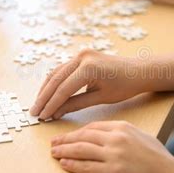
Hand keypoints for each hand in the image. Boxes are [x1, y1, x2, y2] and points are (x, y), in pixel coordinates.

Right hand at [30, 49, 147, 119]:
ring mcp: (81, 54)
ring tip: (38, 106)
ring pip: (56, 73)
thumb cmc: (124, 86)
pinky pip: (62, 70)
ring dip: (46, 90)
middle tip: (34, 113)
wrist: (138, 71)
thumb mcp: (100, 98)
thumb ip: (76, 104)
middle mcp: (82, 57)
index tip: (42, 118)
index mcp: (88, 68)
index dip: (51, 105)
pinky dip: (54, 82)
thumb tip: (55, 114)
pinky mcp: (81, 56)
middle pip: (55, 79)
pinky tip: (48, 94)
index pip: (63, 89)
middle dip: (43, 98)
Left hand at [51, 121, 173, 172]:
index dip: (77, 132)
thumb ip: (125, 136)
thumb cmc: (161, 162)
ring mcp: (115, 155)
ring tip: (54, 153)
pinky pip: (87, 167)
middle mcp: (117, 138)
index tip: (68, 135)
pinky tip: (65, 164)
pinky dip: (73, 165)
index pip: (93, 127)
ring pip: (81, 150)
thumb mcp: (144, 139)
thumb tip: (108, 138)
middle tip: (54, 142)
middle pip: (84, 136)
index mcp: (124, 128)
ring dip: (64, 151)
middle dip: (66, 139)